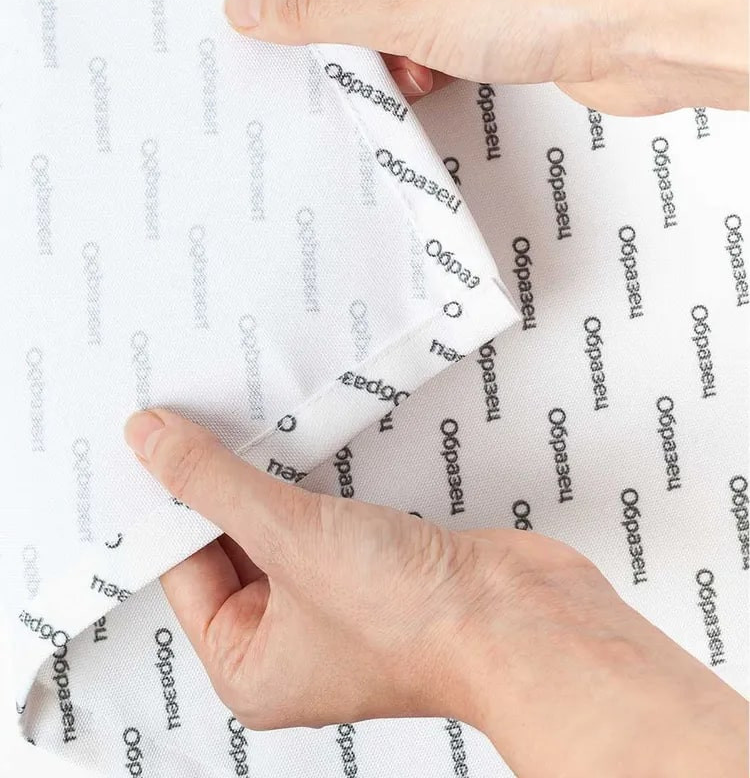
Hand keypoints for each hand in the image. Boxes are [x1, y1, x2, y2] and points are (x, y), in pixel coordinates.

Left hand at [124, 409, 746, 776]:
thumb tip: (151, 443)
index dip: (171, 504)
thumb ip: (215, 484)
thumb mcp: (289, 536)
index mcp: (250, 666)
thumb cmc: (414, 621)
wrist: (522, 621)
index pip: (186, 571)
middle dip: (223, 487)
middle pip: (233, 546)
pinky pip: (327, 520)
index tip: (161, 441)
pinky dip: (317, 484)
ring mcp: (339, 605)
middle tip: (201, 420)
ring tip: (248, 422)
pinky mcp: (379, 570)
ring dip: (273, 480)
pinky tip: (305, 443)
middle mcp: (291, 643)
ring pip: (282, 528)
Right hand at [223, 0, 747, 115]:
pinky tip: (428, 83)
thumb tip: (253, 6)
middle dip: (342, 33)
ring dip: (384, 57)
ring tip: (399, 74)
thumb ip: (319, 14)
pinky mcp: (486, 13)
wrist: (633, 31)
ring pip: (388, 18)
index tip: (260, 34)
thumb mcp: (403, 10)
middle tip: (333, 67)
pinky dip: (419, 67)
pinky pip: (426, 40)